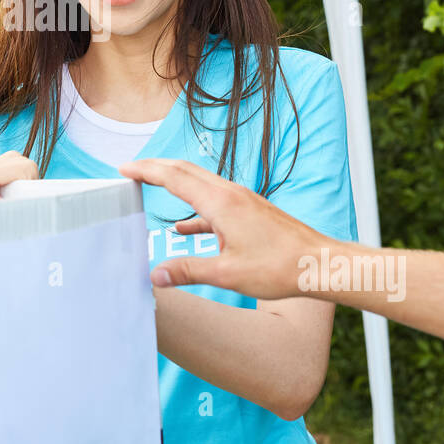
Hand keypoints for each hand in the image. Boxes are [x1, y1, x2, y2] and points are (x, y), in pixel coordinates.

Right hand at [119, 158, 328, 299]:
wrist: (320, 264)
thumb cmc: (280, 268)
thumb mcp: (228, 274)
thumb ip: (188, 271)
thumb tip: (155, 275)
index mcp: (221, 202)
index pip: (173, 177)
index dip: (145, 171)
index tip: (123, 169)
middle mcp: (230, 193)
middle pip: (184, 170)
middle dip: (154, 168)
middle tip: (129, 171)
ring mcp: (241, 200)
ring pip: (199, 182)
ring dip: (173, 182)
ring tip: (150, 189)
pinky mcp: (249, 211)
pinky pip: (213, 202)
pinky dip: (193, 209)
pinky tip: (182, 227)